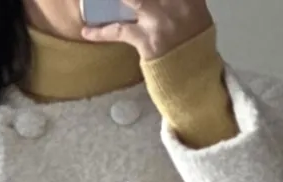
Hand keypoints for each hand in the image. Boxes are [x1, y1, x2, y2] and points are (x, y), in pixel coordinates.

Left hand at [76, 0, 214, 61]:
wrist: (193, 73)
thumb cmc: (191, 38)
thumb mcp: (195, 9)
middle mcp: (176, 3)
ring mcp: (161, 21)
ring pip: (134, 0)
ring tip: (92, 0)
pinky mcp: (147, 41)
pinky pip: (120, 32)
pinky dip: (101, 31)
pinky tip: (87, 31)